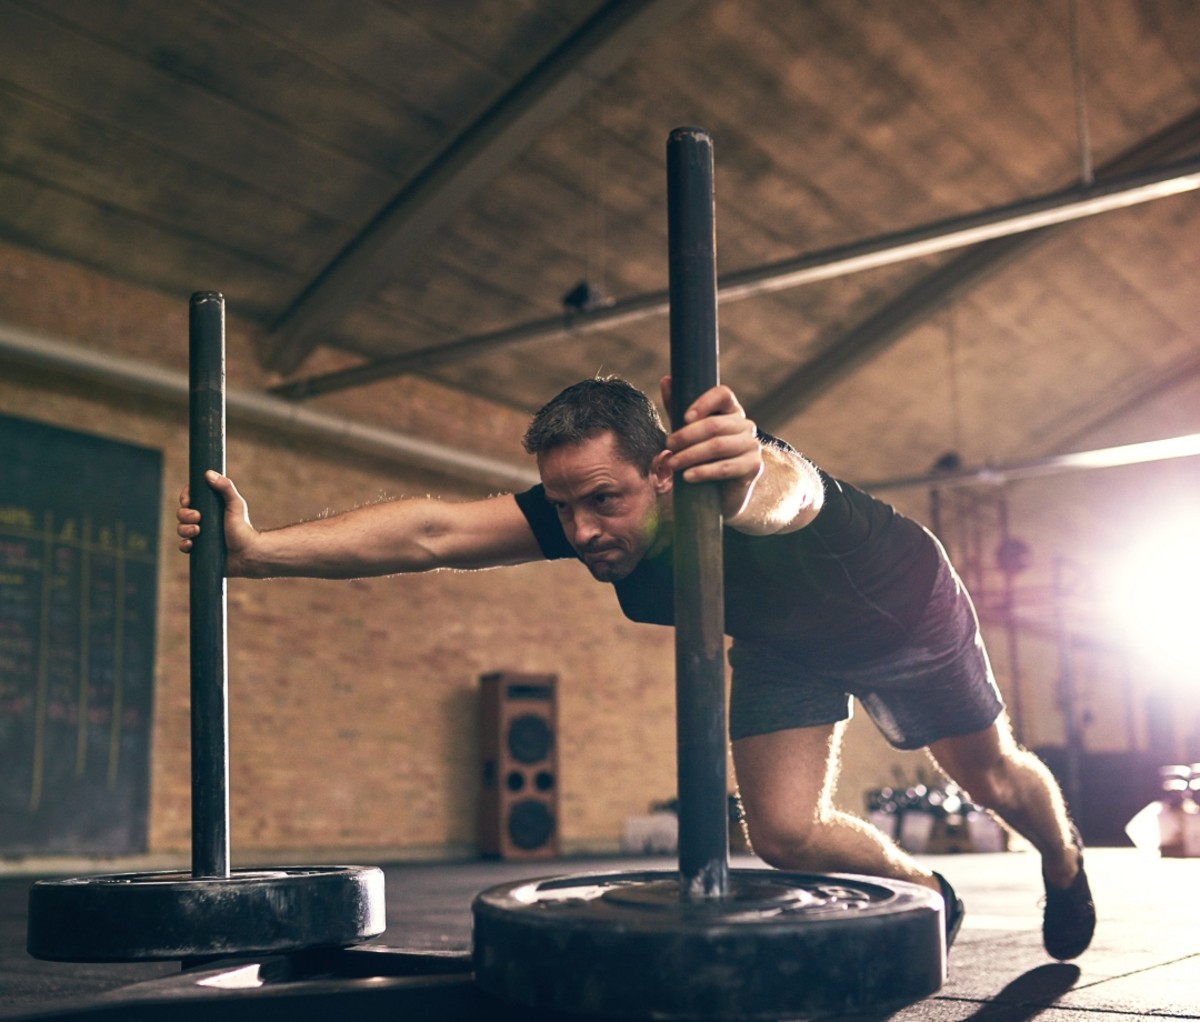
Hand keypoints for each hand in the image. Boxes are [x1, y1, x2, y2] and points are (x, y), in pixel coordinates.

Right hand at [176, 470, 256, 575]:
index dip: (186, 498)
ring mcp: (200, 535)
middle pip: (182, 513)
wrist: (247, 554)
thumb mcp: (236, 504)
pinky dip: (184, 544)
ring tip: (197, 531)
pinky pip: (183, 546)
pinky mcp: (199, 550)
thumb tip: (208, 473)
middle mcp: (204, 520)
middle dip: (184, 514)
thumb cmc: (244, 528)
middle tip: (197, 517)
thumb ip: (226, 487)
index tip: (188, 500)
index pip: (191, 497)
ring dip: (184, 529)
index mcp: (211, 507)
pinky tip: (192, 544)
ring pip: (181, 529)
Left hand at [658, 376, 762, 518]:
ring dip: (690, 455)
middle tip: (668, 446)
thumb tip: (667, 380)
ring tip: (672, 464)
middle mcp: (745, 425)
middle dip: (686, 435)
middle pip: (714, 424)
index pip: (722, 394)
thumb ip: (678, 408)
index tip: (685, 417)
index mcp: (730, 411)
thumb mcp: (688, 432)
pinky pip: (726, 467)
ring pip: (718, 445)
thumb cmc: (703, 458)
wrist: (721, 494)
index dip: (704, 402)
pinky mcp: (753, 466)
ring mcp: (752, 445)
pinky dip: (704, 472)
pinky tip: (688, 477)